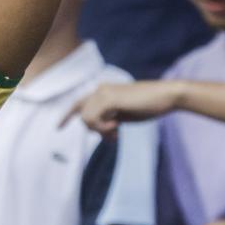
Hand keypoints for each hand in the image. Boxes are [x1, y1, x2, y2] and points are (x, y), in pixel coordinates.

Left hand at [62, 80, 182, 138]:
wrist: (166, 96)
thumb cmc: (148, 106)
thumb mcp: (124, 115)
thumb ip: (109, 120)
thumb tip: (99, 132)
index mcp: (103, 92)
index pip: (79, 103)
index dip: (67, 115)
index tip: (58, 127)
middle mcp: (100, 89)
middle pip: (82, 115)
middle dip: (95, 130)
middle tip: (113, 135)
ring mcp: (103, 92)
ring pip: (86, 118)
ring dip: (100, 130)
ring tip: (116, 131)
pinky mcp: (109, 98)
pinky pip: (93, 118)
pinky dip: (103, 127)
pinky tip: (117, 127)